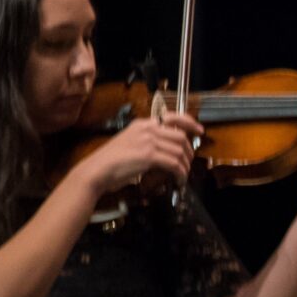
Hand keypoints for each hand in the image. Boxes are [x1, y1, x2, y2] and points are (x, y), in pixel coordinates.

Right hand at [83, 115, 198, 197]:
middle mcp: (147, 129)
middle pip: (181, 136)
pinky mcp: (149, 155)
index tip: (200, 130)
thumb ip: (148, 141)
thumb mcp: (130, 143)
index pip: (173, 116)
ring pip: (179, 151)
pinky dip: (180, 172)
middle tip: (189, 162)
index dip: (190, 123)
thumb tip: (168, 149)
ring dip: (185, 165)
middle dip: (189, 151)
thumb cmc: (110, 162)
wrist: (96, 171)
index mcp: (143, 124)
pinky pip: (174, 163)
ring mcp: (148, 141)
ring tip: (183, 174)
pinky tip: (179, 179)